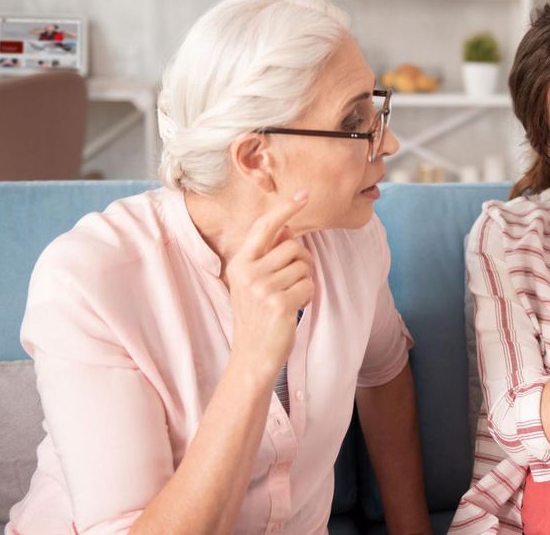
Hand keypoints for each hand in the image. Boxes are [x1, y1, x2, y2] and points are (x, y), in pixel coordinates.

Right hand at [225, 191, 313, 378]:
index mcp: (240, 262)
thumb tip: (288, 230)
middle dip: (301, 262)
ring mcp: (263, 287)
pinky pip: (309, 285)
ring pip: (304, 266)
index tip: (304, 194)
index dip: (285, 208)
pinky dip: (308, 297)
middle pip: (294, 247)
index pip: (265, 226)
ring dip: (304, 282)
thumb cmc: (257, 316)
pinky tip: (293, 309)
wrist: (252, 356)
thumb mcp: (253, 282)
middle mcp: (248, 271)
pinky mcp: (279, 303)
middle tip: (289, 283)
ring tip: (288, 299)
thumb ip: (267, 256)